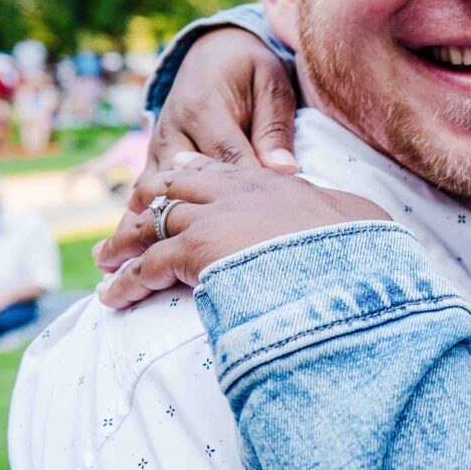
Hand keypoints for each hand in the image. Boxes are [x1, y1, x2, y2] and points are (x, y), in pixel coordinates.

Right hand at [93, 28, 299, 278]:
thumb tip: (284, 172)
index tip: (252, 238)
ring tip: (120, 273)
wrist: (213, 49)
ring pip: (144, 193)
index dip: (238, 200)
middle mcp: (174, 129)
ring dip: (135, 233)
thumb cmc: (250, 70)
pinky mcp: (154, 156)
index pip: (224, 162)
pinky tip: (126, 258)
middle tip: (170, 270)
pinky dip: (134, 224)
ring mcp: (158, 144)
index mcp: (205, 108)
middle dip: (167, 229)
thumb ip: (274, 128)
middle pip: (170, 186)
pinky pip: (141, 193)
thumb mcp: (271, 85)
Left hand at [95, 159, 386, 308]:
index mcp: (272, 183)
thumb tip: (364, 223)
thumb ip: (348, 215)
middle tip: (128, 221)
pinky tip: (113, 298)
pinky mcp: (196, 251)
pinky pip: (148, 265)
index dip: (193, 175)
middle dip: (147, 204)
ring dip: (126, 244)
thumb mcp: (362, 219)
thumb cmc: (364, 247)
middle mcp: (237, 192)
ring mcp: (214, 219)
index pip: (221, 171)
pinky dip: (127, 282)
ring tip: (105, 262)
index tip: (176, 176)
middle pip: (175, 188)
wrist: (351, 261)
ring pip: (153, 224)